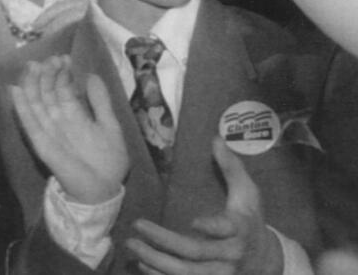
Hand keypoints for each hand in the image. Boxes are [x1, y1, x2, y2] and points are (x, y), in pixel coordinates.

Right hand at [7, 56, 129, 205]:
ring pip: (36, 102)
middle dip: (47, 74)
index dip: (62, 73)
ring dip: (33, 83)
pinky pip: (29, 123)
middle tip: (51, 59)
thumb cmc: (109, 161)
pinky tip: (15, 89)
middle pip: (47, 92)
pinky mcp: (40, 142)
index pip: (63, 88)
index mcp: (74, 115)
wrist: (103, 189)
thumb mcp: (110, 126)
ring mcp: (48, 129)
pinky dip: (21, 107)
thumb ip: (101, 102)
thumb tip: (90, 74)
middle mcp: (58, 119)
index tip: (64, 58)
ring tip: (33, 65)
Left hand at [124, 135, 282, 274]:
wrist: (267, 260)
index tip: (194, 222)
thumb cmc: (250, 221)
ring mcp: (220, 273)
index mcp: (239, 229)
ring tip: (132, 245)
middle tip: (137, 226)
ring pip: (187, 273)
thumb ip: (232, 168)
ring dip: (157, 261)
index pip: (227, 228)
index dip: (212, 227)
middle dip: (165, 241)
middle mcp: (230, 254)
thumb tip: (216, 138)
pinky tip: (142, 265)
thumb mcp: (248, 194)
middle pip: (195, 252)